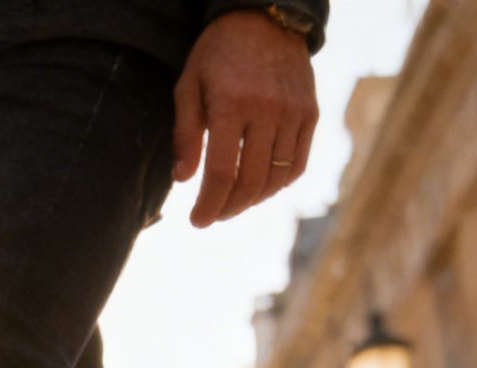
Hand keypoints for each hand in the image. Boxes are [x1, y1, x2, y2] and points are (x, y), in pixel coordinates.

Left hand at [173, 9, 317, 227]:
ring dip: (252, 201)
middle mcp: (267, 109)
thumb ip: (185, 134)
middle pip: (250, 182)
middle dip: (227, 209)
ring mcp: (294, 111)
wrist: (265, 16)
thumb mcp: (188, 86)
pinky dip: (278, 185)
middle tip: (212, 215)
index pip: (221, 172)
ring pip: (276, 178)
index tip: (197, 221)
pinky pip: (298, 164)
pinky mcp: (311, 112)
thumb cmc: (218, 54)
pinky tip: (259, 188)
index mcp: (232, 104)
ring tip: (232, 204)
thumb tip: (182, 180)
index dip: (208, 204)